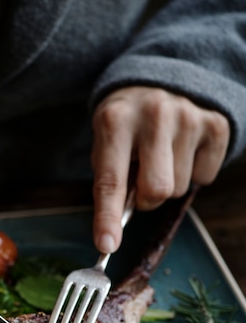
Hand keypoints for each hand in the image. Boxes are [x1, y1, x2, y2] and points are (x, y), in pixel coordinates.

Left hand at [90, 86, 229, 252]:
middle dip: (147, 199)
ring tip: (162, 156)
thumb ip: (110, 178)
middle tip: (142, 182)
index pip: (110, 180)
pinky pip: (205, 177)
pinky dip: (193, 173)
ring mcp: (189, 117)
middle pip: (156, 190)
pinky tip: (183, 149)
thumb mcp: (106, 139)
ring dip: (169, 183)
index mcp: (116, 121)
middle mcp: (154, 115)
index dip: (108, 217)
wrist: (161, 78)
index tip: (106, 245)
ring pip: (180, 188)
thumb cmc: (127, 122)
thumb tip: (116, 226)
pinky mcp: (217, 124)